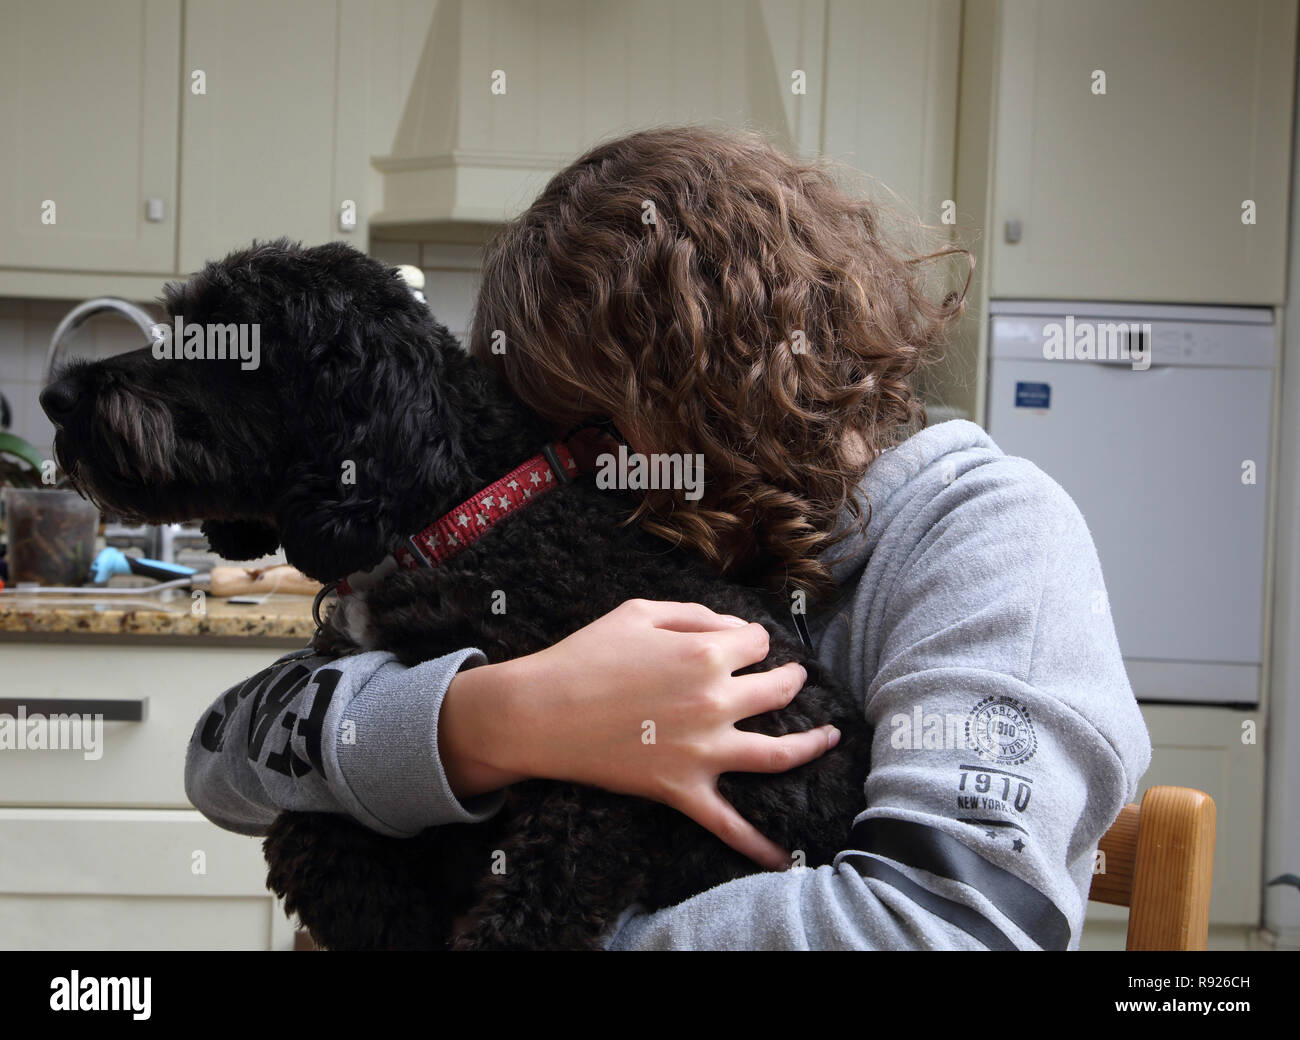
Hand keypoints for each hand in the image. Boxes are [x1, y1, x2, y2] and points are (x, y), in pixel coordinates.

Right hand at [440, 599, 839, 870]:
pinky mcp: (682, 789)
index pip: (757, 643)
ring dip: (812, 745)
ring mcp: (702, 750)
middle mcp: (714, 702)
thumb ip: (695, 615)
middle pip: (779, 690)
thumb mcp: (639, 612)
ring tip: (828, 737)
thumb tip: (735, 629)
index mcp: (705, 654)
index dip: (754, 640)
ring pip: (778, 754)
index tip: (746, 644)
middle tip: (793, 678)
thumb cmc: (585, 655)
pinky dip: (759, 845)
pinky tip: (785, 857)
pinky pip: (729, 824)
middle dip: (791, 679)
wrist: (539, 712)